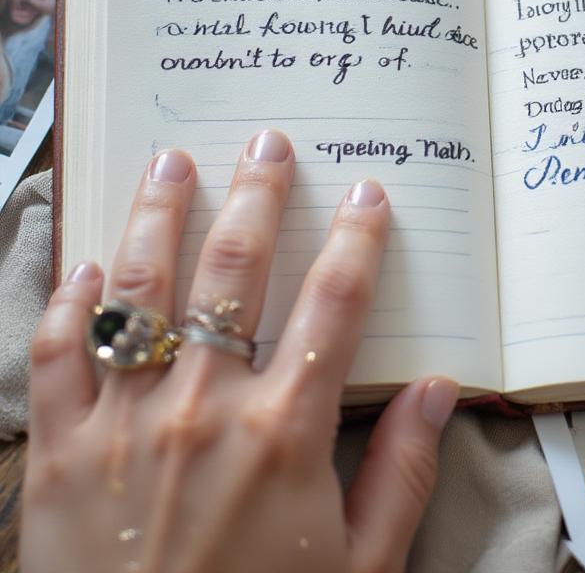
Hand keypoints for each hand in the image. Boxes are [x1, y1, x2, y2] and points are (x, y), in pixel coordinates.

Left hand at [22, 131, 457, 571]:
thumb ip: (402, 472)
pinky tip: (86, 264)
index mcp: (284, 433)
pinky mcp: (58, 457)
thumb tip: (439, 388)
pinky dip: (69, 304)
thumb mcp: (361, 567)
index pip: (334, 304)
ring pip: (139, 292)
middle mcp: (202, 410)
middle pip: (235, 274)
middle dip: (255, 197)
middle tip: (266, 142)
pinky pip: (57, 357)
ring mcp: (122, 427)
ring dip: (158, 218)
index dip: (356, 238)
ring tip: (171, 161)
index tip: (366, 193)